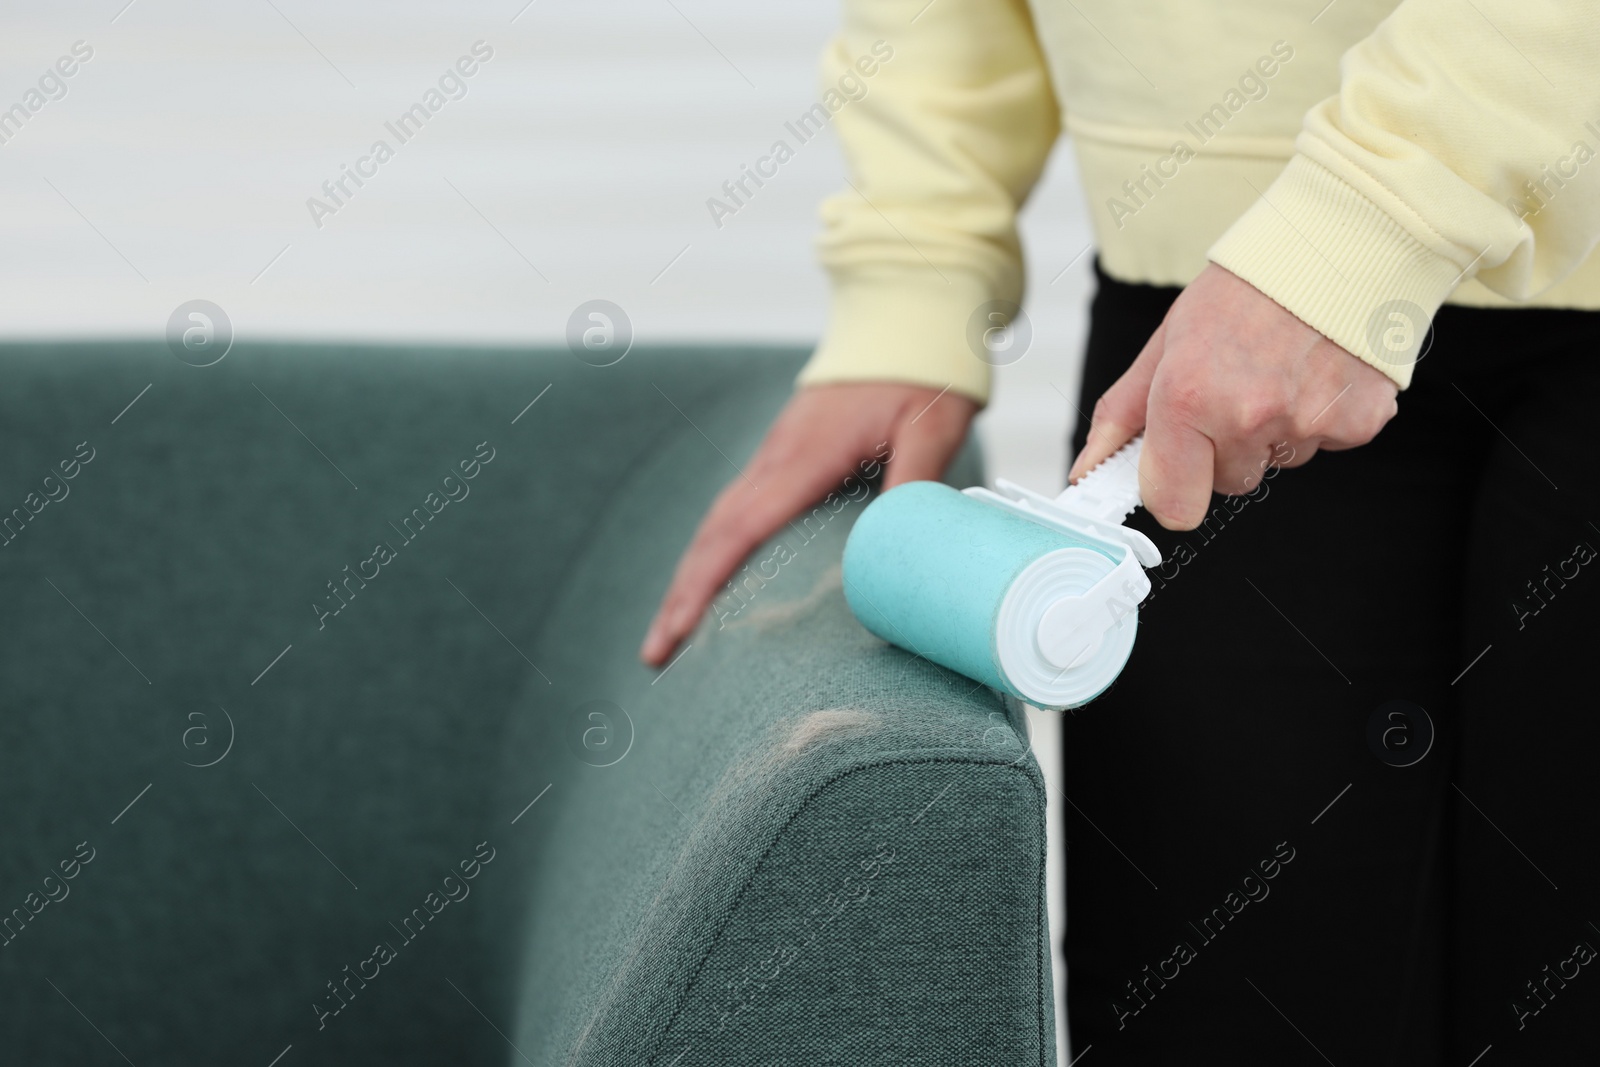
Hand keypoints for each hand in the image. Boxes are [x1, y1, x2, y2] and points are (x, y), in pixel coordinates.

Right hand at [639, 382, 976, 665]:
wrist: (903, 319)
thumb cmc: (919, 374)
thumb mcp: (931, 428)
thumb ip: (916, 482)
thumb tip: (901, 545)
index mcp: (804, 458)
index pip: (741, 530)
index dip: (707, 583)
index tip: (681, 628)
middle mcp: (776, 459)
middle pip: (712, 536)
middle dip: (681, 597)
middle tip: (656, 654)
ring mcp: (774, 457)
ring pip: (717, 525)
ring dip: (690, 578)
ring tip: (671, 631)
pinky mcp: (782, 457)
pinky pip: (735, 511)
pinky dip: (713, 551)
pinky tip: (709, 578)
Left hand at [1067, 264, 1398, 528]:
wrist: (1333, 243)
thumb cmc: (1243, 290)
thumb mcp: (1166, 344)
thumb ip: (1124, 414)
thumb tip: (1088, 468)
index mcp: (1188, 399)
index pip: (1173, 506)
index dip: (1172, 488)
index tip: (1176, 468)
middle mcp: (1247, 417)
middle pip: (1230, 482)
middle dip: (1227, 448)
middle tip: (1237, 387)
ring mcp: (1307, 422)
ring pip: (1280, 460)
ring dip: (1277, 429)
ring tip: (1280, 369)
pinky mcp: (1358, 421)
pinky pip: (1328, 445)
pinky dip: (1323, 416)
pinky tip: (1317, 371)